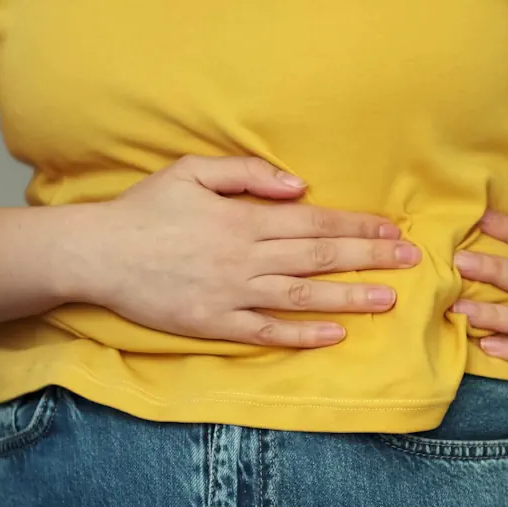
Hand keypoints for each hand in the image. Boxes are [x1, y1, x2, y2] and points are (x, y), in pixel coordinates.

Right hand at [83, 156, 421, 347]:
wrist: (97, 254)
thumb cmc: (144, 210)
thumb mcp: (191, 171)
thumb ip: (247, 173)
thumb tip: (298, 186)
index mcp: (243, 218)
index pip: (315, 221)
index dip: (357, 225)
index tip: (393, 229)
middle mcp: (246, 257)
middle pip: (319, 257)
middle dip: (369, 257)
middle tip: (410, 262)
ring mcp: (232, 294)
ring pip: (302, 296)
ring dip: (349, 297)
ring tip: (388, 298)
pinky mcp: (215, 324)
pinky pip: (267, 332)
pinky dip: (302, 335)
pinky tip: (334, 335)